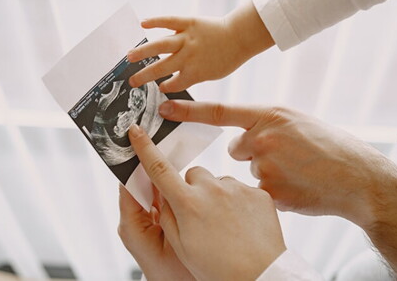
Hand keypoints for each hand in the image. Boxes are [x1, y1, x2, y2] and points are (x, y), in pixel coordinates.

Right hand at [127, 1, 273, 91]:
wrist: (240, 37)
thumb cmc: (228, 57)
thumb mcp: (212, 74)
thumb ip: (193, 77)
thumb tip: (176, 82)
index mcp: (195, 72)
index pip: (174, 83)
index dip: (166, 87)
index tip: (158, 88)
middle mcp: (188, 56)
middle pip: (161, 68)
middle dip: (145, 76)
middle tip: (132, 81)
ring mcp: (187, 38)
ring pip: (160, 45)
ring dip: (143, 51)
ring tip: (129, 56)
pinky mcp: (189, 23)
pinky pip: (169, 21)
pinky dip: (155, 22)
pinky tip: (143, 24)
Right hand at [127, 124, 285, 280]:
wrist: (261, 276)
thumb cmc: (217, 268)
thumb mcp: (181, 245)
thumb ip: (167, 215)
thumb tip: (165, 196)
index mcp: (187, 203)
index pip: (159, 168)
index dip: (144, 148)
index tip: (136, 130)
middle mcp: (211, 189)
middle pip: (193, 175)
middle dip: (192, 189)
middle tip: (201, 215)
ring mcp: (237, 189)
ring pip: (218, 183)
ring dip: (217, 196)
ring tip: (226, 225)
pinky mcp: (257, 193)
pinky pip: (241, 190)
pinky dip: (239, 203)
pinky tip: (243, 225)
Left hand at [157, 100, 396, 228]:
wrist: (358, 178)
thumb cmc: (330, 148)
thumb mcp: (298, 123)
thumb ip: (267, 126)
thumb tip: (241, 140)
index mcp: (269, 114)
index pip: (219, 111)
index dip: (189, 110)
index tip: (163, 107)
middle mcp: (262, 136)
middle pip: (236, 148)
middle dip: (252, 153)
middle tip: (284, 158)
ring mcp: (264, 165)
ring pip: (250, 171)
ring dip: (266, 173)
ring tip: (297, 173)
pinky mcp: (268, 191)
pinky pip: (259, 190)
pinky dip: (275, 190)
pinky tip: (297, 188)